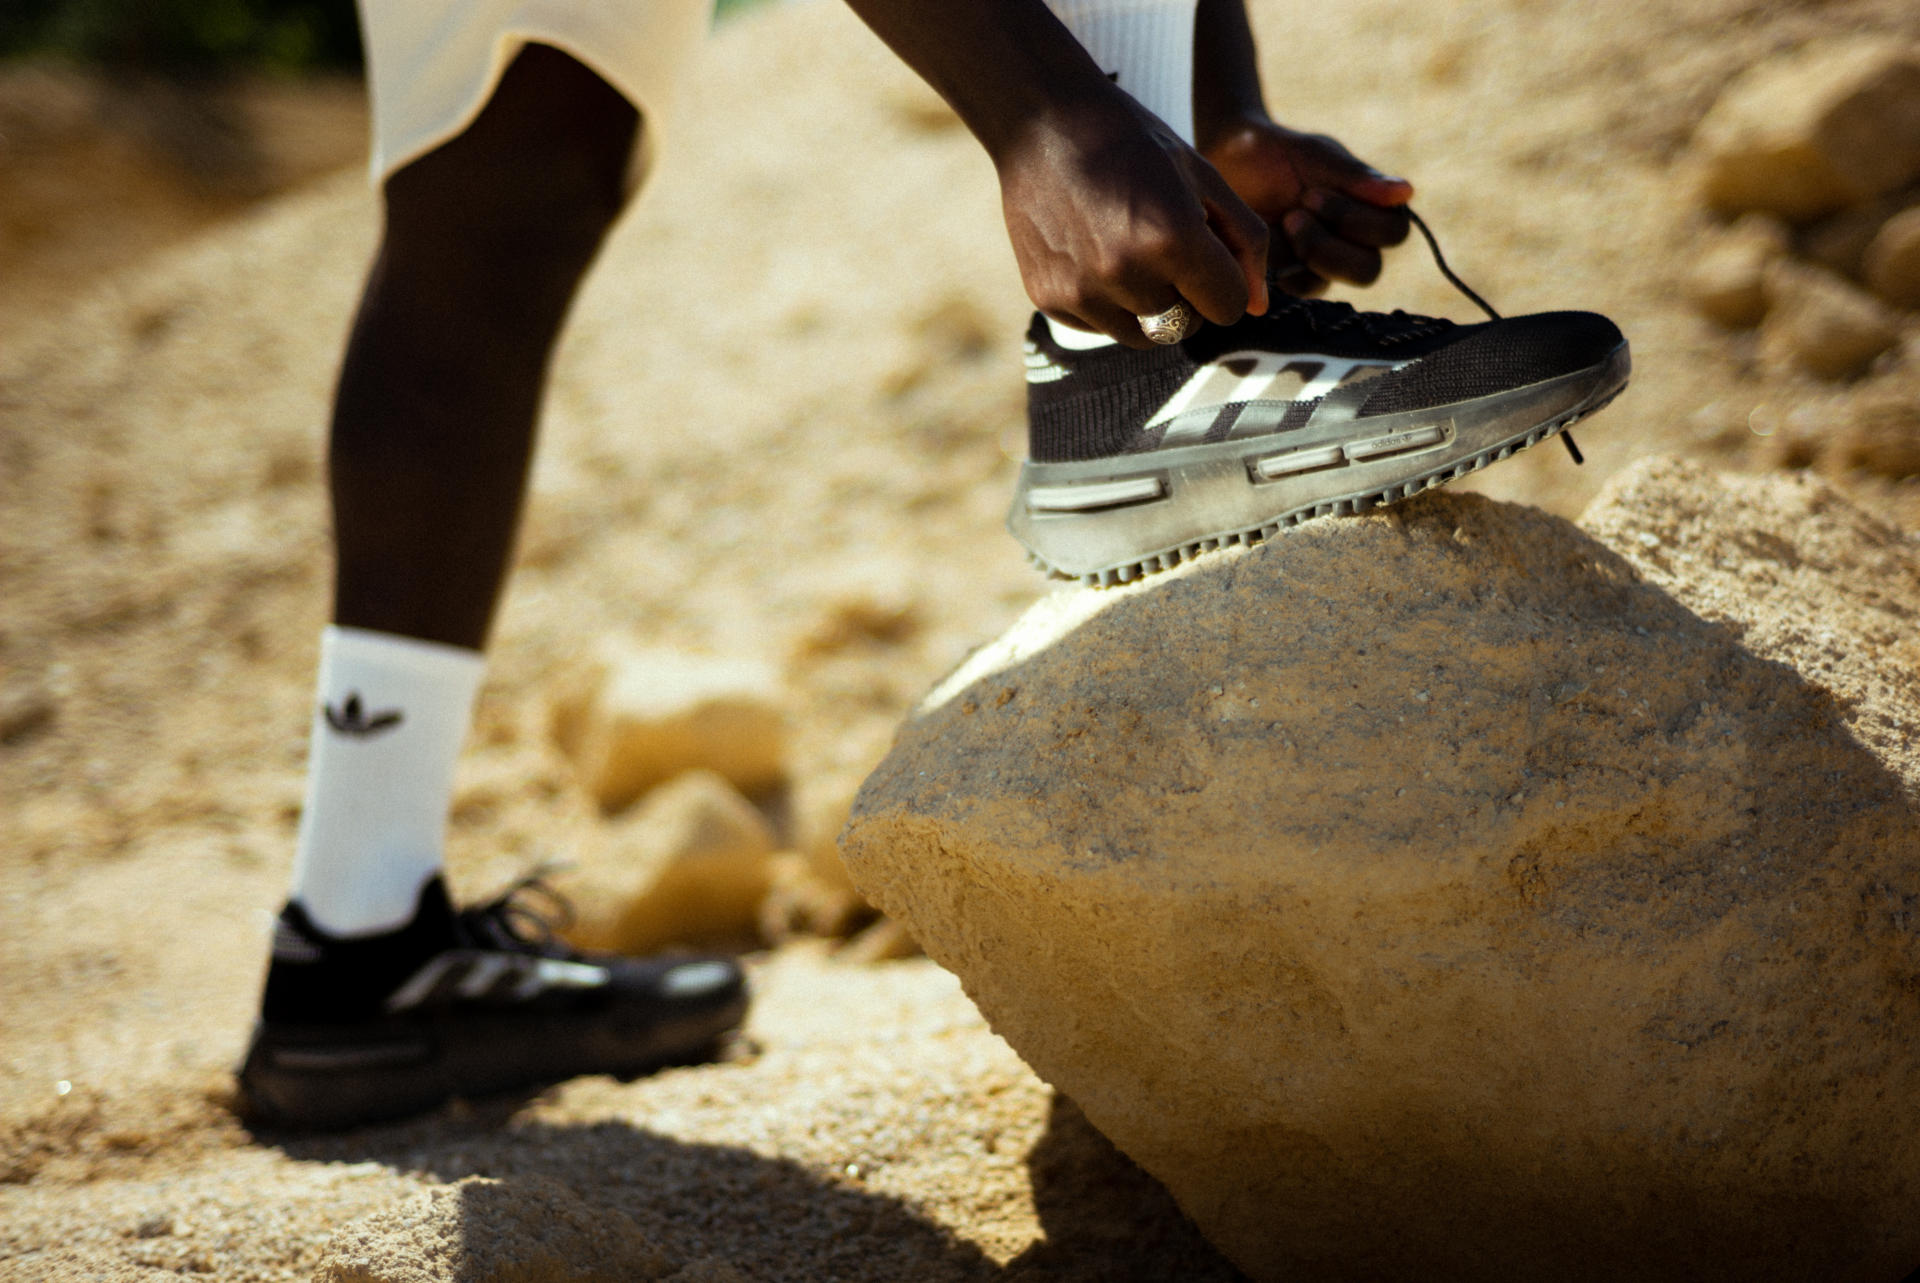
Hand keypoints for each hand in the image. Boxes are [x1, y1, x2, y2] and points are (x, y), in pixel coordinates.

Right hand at [995, 97, 1269, 348]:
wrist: (1043, 123)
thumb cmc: (1133, 142)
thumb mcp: (1202, 175)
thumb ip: (1243, 241)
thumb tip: (1258, 307)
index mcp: (1174, 238)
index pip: (1228, 307)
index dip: (1225, 283)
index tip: (1208, 256)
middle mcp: (1126, 273)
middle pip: (1187, 326)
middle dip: (1187, 294)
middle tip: (1163, 246)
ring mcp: (1083, 291)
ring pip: (1145, 335)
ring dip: (1149, 306)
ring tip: (1130, 252)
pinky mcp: (1050, 299)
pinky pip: (1101, 327)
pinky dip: (1107, 302)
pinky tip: (1092, 253)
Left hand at [1200, 117, 1412, 296]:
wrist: (1227, 160)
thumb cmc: (1276, 152)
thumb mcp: (1314, 156)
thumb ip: (1356, 177)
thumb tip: (1407, 192)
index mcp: (1370, 206)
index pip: (1393, 233)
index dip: (1358, 220)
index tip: (1312, 193)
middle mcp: (1353, 239)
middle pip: (1370, 270)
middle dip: (1332, 245)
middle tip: (1295, 213)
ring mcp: (1324, 262)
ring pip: (1338, 284)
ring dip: (1313, 255)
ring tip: (1285, 222)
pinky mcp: (1293, 276)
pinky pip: (1306, 290)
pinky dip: (1290, 274)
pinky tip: (1270, 247)